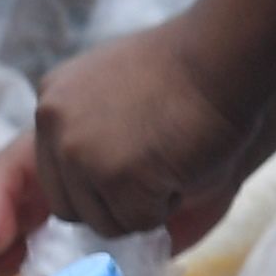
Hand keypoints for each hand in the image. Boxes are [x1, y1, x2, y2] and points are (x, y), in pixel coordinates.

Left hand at [33, 21, 260, 247]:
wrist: (224, 53)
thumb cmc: (187, 69)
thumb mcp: (112, 90)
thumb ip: (88, 133)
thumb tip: (87, 192)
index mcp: (52, 102)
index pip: (51, 175)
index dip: (89, 187)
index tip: (111, 184)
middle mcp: (53, 126)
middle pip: (68, 206)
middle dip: (112, 204)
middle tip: (156, 172)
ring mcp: (79, 153)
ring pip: (102, 221)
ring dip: (142, 207)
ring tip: (172, 162)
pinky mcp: (115, 176)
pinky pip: (138, 222)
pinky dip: (167, 206)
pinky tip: (184, 167)